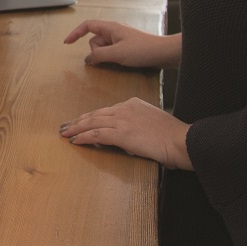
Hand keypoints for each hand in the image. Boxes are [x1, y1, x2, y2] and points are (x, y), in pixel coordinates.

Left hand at [61, 97, 192, 169]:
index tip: (81, 121)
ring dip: (76, 128)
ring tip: (64, 133)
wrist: (181, 140)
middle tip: (65, 125)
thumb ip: (137, 125)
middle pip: (95, 114)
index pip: (106, 111)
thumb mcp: (152, 123)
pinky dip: (83, 137)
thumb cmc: (172, 136)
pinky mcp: (122, 134)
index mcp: (133, 104)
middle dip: (78, 121)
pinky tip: (75, 140)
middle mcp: (125, 109)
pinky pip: (96, 134)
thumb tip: (125, 135)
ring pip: (92, 122)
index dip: (91, 117)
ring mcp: (123, 120)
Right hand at [63, 20, 180, 69]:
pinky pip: (112, 52)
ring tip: (120, 60)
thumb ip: (99, 56)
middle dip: (97, 52)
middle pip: (94, 40)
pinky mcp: (126, 47)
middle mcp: (114, 31)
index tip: (67, 43)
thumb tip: (87, 60)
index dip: (75, 33)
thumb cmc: (143, 49)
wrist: (164, 53)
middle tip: (110, 58)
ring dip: (106, 56)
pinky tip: (122, 62)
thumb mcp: (117, 54)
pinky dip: (112, 58)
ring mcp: (120, 39)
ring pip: (103, 48)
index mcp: (110, 27)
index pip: (87, 26)